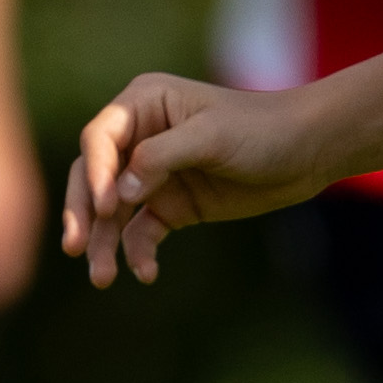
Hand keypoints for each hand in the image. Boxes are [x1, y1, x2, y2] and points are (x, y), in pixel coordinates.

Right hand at [62, 73, 331, 287]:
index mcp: (144, 104)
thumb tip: (120, 192)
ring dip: (104, 243)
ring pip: (112, 212)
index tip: (109, 205)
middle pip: (93, 177)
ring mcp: (153, 174)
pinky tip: (146, 272)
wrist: (308, 151)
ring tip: (102, 278)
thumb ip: (161, 157)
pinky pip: (141, 232)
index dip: (95, 172)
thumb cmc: (262, 129)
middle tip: (74, 248)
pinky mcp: (171, 205)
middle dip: (83, 213)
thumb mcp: (211, 137)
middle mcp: (140, 137)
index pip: (99, 138)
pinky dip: (138, 252)